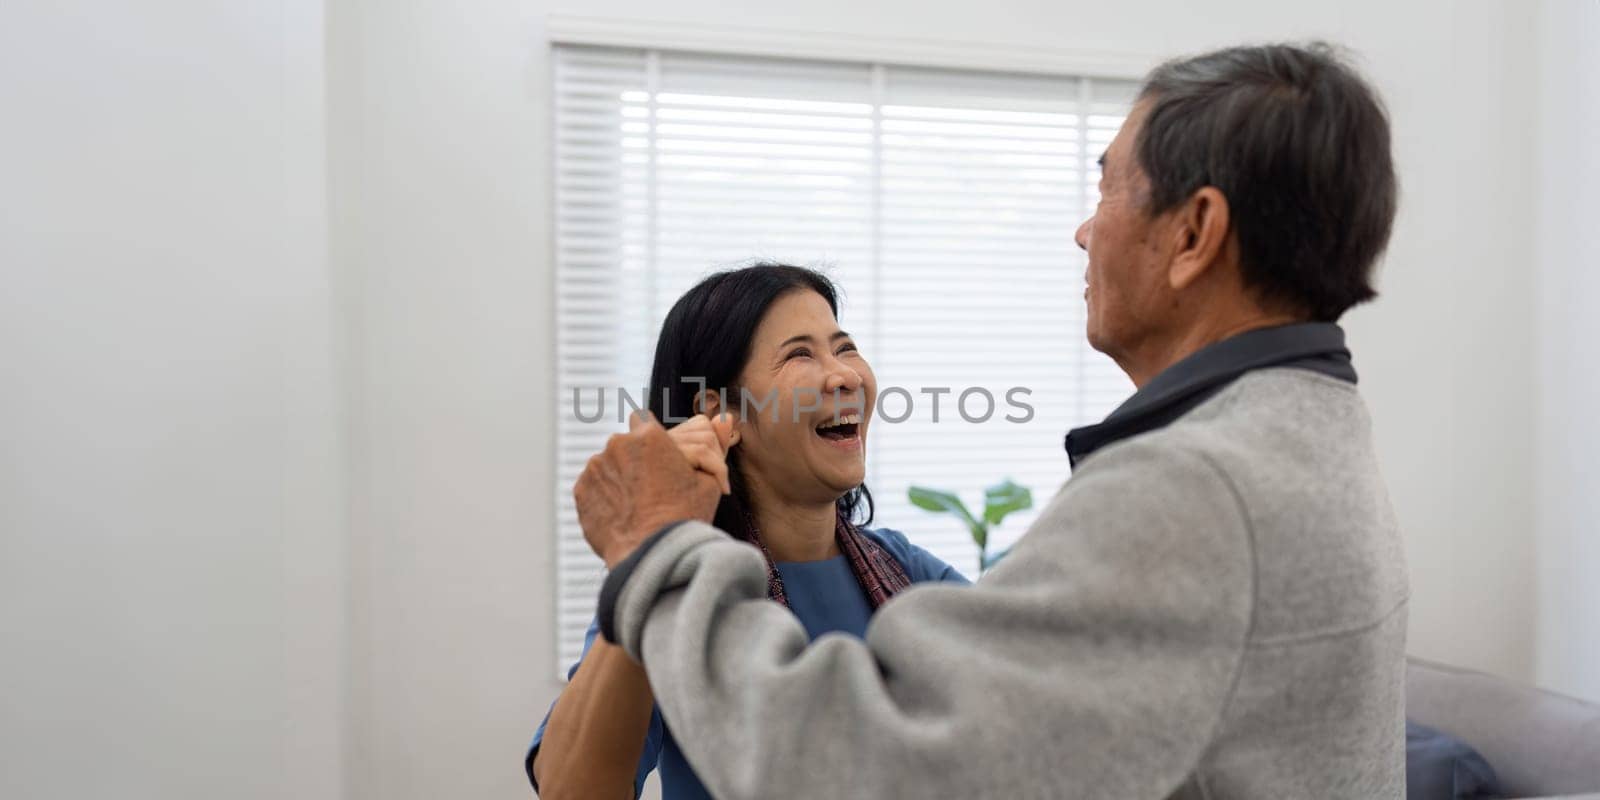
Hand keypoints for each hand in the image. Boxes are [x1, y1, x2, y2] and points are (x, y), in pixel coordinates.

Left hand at [574, 411, 736, 568]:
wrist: (650, 556)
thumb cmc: (683, 519)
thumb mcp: (709, 481)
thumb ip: (714, 446)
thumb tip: (724, 418)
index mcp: (649, 435)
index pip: (645, 420)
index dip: (653, 442)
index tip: (661, 462)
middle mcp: (617, 443)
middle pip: (627, 443)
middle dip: (638, 459)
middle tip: (654, 489)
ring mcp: (595, 466)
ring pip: (610, 463)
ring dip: (621, 477)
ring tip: (639, 505)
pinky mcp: (581, 489)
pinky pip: (595, 485)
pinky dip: (606, 496)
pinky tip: (623, 514)